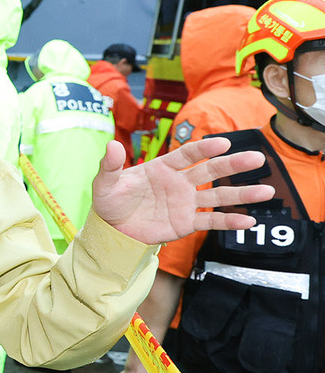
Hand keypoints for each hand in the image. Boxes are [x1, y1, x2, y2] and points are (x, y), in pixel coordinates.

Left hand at [91, 138, 273, 244]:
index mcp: (163, 167)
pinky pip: (211, 220)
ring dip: (242, 193)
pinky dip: (229, 221)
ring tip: (267, 191)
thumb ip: (110, 165)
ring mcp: (186, 202)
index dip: (205, 148)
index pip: (188, 154)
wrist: (112, 229)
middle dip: (233, 165)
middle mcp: (180, 182)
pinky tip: (248, 221)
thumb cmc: (111, 201)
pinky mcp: (186, 222)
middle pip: (210, 170)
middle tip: (258, 159)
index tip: (224, 143)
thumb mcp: (105, 183)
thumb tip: (111, 145)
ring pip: (218, 195)